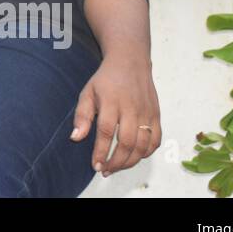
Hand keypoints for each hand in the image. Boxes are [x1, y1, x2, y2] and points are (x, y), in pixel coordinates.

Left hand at [70, 52, 161, 177]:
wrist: (130, 62)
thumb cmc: (106, 80)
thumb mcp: (87, 92)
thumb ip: (82, 116)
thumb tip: (76, 138)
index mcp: (111, 101)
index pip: (106, 131)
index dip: (101, 151)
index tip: (95, 165)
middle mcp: (131, 108)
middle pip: (127, 142)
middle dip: (116, 162)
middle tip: (105, 170)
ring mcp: (146, 112)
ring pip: (143, 144)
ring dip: (130, 161)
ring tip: (117, 167)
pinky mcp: (156, 114)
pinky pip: (156, 140)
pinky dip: (147, 153)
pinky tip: (135, 157)